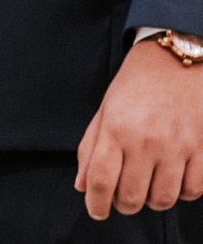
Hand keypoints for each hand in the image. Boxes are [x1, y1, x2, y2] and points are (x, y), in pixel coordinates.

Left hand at [76, 39, 202, 218]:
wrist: (174, 61)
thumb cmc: (134, 86)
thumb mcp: (104, 111)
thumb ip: (90, 149)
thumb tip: (81, 186)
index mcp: (115, 130)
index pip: (100, 180)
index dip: (95, 204)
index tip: (97, 211)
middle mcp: (145, 141)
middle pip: (131, 196)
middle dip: (124, 204)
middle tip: (123, 197)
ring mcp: (177, 146)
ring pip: (163, 199)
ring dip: (152, 201)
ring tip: (148, 186)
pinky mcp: (202, 148)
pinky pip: (193, 190)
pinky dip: (181, 193)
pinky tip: (173, 178)